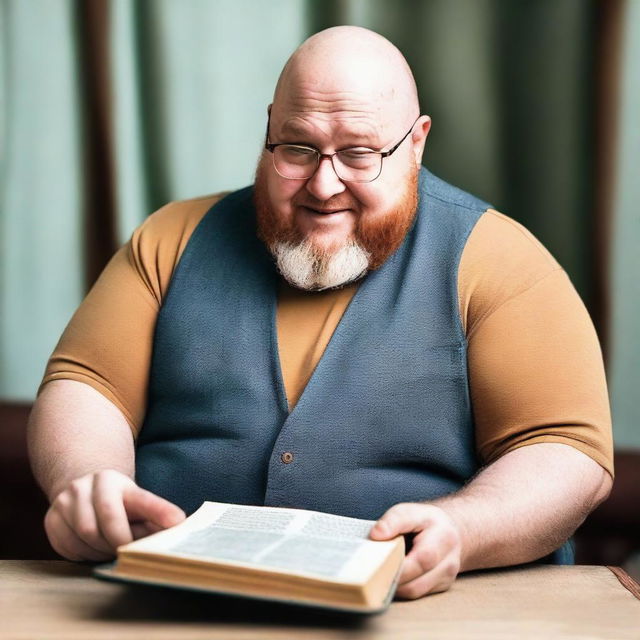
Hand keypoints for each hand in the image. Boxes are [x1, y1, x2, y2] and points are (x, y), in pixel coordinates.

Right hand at [44, 469, 185, 561]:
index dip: (158, 512)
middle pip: (106, 525)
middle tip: (127, 550)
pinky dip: (84, 554)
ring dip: (102, 551)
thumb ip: (156, 512)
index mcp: (114, 480)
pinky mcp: (50, 519)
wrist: (81, 490)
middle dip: (120, 543)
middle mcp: (86, 486)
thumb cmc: (117, 501)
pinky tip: (92, 547)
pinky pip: (68, 547)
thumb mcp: (138, 501)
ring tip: (110, 548)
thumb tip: (178, 525)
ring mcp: (64, 502)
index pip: (138, 500)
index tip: (177, 522)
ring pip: (86, 538)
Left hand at [369, 502, 461, 598]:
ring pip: (414, 592)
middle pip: (416, 582)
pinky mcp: (441, 587)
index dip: (397, 564)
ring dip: (394, 584)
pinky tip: (393, 574)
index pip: (423, 558)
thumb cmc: (424, 520)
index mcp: (444, 538)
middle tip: (372, 569)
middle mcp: (449, 561)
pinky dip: (401, 586)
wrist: (448, 530)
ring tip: (380, 570)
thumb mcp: (409, 511)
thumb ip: (393, 521)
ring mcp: (447, 577)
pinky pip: (416, 594)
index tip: (377, 561)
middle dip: (391, 577)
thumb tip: (375, 535)